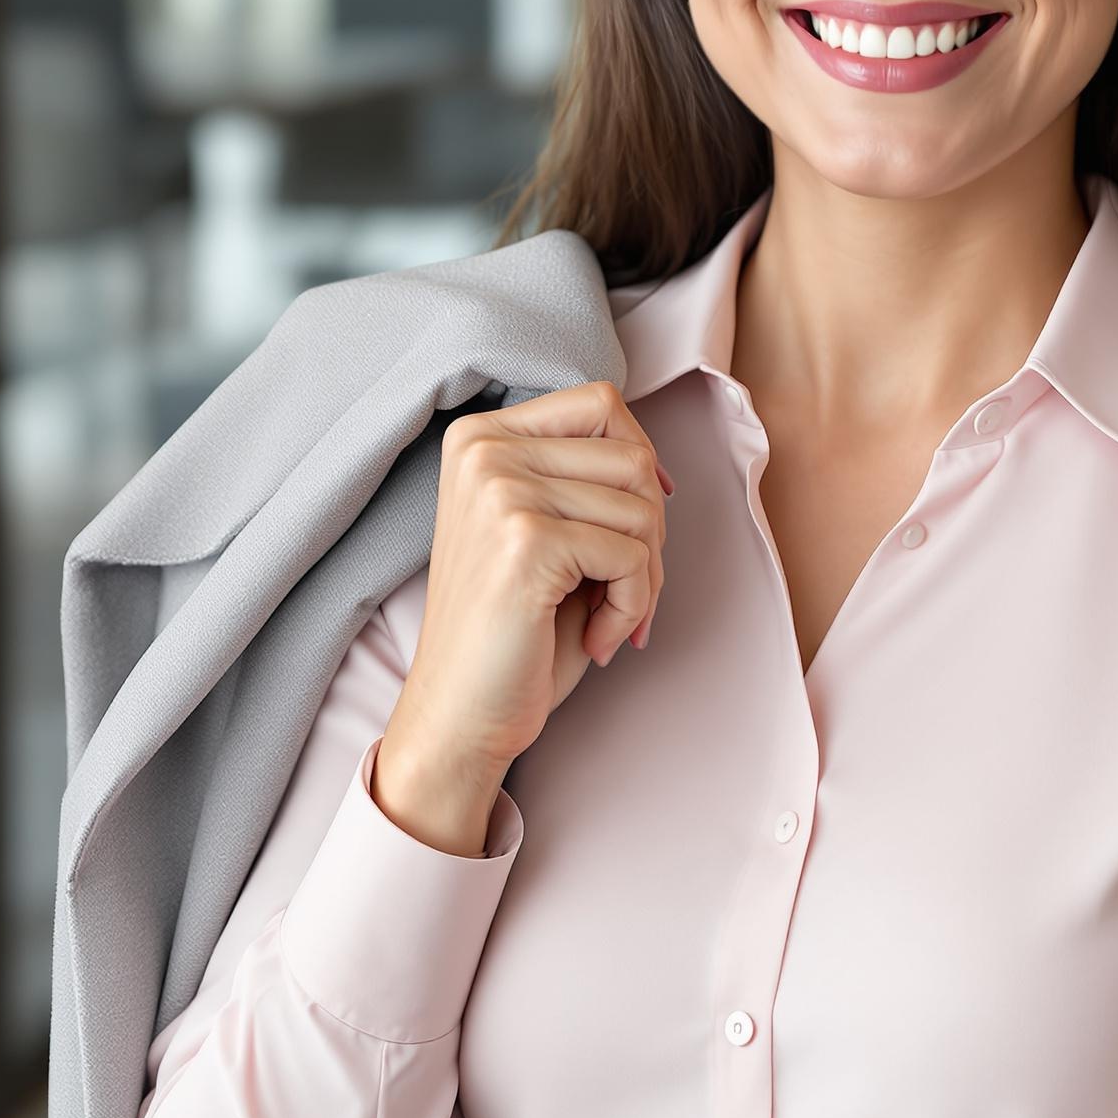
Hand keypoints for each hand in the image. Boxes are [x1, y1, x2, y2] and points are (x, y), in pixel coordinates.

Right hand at [377, 380, 673, 819]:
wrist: (460, 714)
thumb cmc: (513, 630)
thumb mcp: (543, 530)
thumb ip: (582, 480)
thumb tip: (657, 465)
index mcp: (480, 438)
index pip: (601, 403)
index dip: (641, 462)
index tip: (641, 524)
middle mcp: (483, 451)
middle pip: (633, 455)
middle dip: (651, 532)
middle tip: (626, 591)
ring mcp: (501, 491)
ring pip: (643, 506)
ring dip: (645, 577)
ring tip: (609, 619)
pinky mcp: (525, 540)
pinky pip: (632, 555)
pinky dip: (633, 607)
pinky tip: (598, 640)